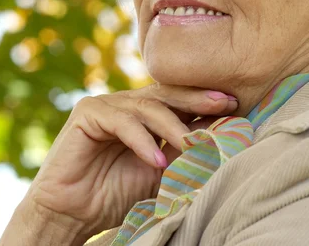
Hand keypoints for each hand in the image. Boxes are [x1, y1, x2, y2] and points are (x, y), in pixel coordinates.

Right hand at [20, 84, 237, 240]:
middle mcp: (127, 103)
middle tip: (225, 102)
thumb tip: (221, 133)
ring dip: (173, 126)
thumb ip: (182, 150)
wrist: (73, 213)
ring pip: (147, 106)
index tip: (236, 105)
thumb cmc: (116, 194)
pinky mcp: (88, 112)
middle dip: (197, 98)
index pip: (178, 100)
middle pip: (167, 94)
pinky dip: (141, 140)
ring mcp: (107, 104)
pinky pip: (121, 121)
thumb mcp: (160, 171)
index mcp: (145, 113)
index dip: (205, 101)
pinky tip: (156, 159)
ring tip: (193, 144)